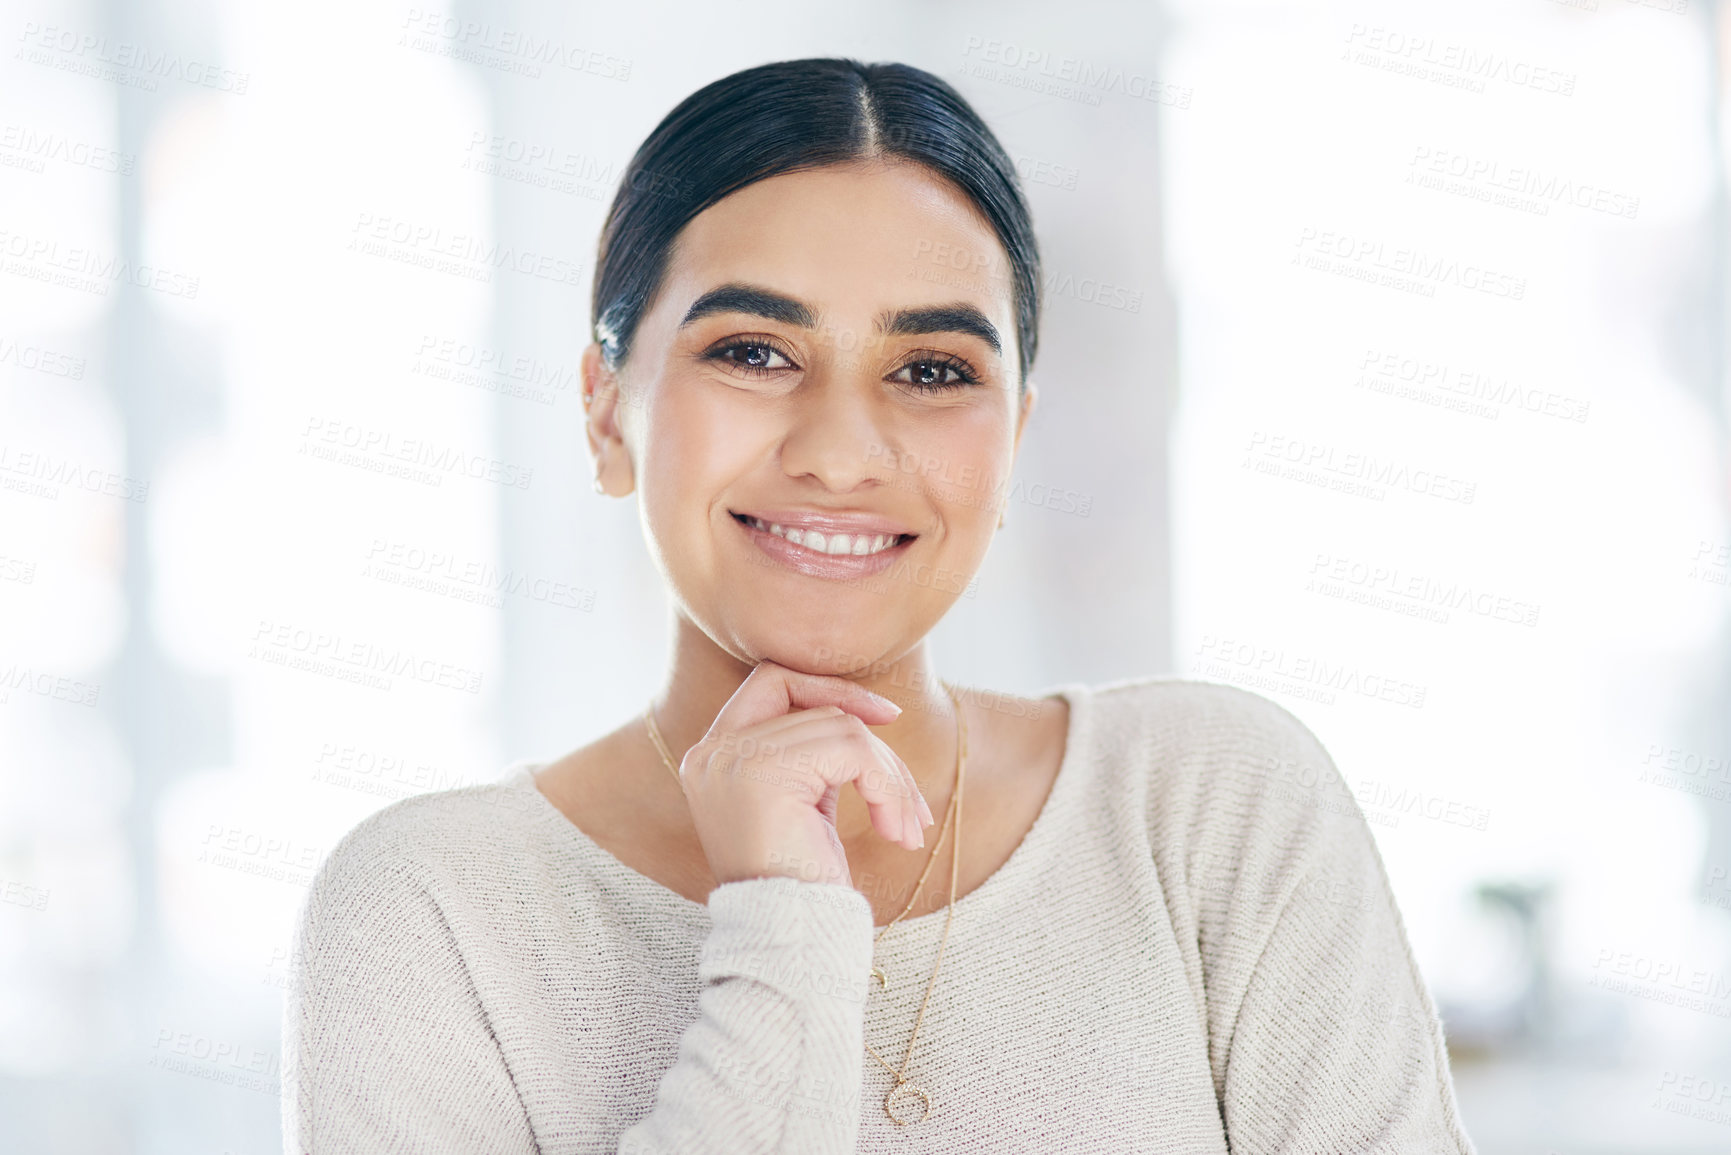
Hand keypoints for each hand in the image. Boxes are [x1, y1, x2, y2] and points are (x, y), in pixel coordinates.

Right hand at [676, 660, 935, 889]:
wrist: (789, 940)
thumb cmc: (801, 882)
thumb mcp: (804, 804)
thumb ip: (815, 754)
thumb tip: (869, 711)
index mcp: (712, 755)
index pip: (773, 683)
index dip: (830, 690)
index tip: (884, 717)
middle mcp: (712, 751)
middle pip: (817, 707)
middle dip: (876, 748)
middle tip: (910, 801)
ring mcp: (732, 757)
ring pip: (842, 727)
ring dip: (890, 778)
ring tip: (905, 827)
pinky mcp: (763, 771)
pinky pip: (853, 750)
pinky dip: (887, 787)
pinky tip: (896, 830)